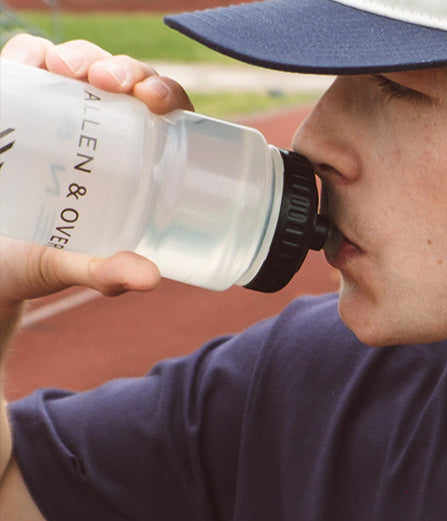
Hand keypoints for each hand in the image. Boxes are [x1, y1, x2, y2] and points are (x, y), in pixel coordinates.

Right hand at [0, 35, 194, 303]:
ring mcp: (58, 112)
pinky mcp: (17, 101)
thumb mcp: (78, 268)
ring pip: (79, 64)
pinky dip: (31, 53)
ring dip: (80, 56)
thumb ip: (109, 274)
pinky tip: (35, 63)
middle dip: (123, 69)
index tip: (156, 102)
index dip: (167, 94)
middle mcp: (100, 130)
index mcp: (133, 162)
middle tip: (109, 83)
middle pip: (124, 81)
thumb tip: (150, 278)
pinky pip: (27, 61)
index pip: (163, 114)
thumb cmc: (43, 259)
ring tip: (72, 70)